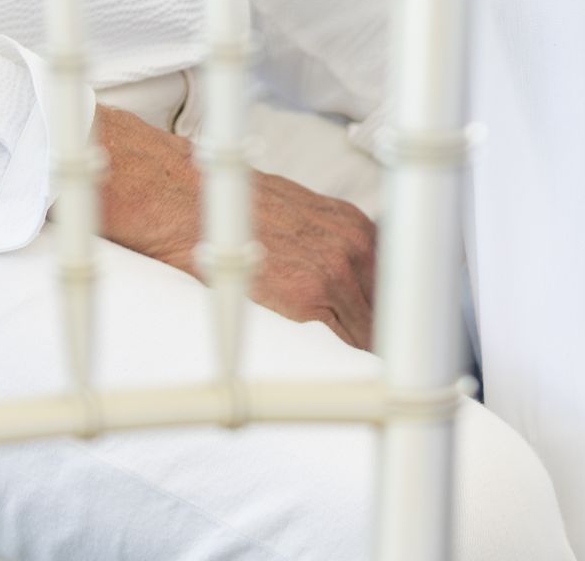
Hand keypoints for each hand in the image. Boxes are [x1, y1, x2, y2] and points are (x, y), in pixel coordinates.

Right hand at [92, 103, 376, 349]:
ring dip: (369, 352)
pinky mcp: (309, 293)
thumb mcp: (300, 220)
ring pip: (372, 328)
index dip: (393, 316)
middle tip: (389, 372)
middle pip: (391, 308)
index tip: (395, 341)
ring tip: (370, 383)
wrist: (188, 200)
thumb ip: (330, 249)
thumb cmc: (235, 214)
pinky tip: (345, 374)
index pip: (396, 284)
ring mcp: (335, 266)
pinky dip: (349, 360)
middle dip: (386, 337)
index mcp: (354, 224)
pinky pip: (346, 340)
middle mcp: (354, 241)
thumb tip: (351, 290)